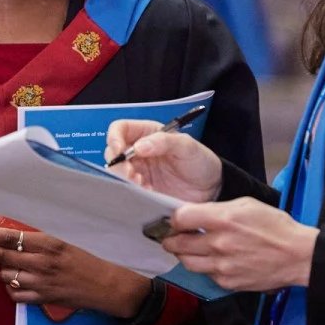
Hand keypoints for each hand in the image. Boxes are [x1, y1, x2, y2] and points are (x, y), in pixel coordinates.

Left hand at [0, 224, 151, 318]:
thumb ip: (45, 235)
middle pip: (2, 255)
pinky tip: (18, 279)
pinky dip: (12, 286)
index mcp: (49, 243)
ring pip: (5, 275)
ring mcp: (41, 283)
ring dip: (4, 267)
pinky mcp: (43, 299)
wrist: (110, 285)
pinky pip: (15, 294)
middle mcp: (42, 263)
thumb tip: (21, 229)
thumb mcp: (70, 237)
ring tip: (11, 261)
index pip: (10, 237)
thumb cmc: (94, 256)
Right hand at [105, 119, 222, 202]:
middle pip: (112, 153)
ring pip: (116, 173)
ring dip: (123, 180)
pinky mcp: (140, 191)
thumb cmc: (200, 162)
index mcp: (147, 134)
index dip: (114, 137)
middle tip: (131, 175)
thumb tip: (139, 147)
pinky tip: (145, 195)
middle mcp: (137, 152)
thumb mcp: (187, 146)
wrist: (212, 190)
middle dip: (118, 164)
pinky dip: (130, 193)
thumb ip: (164, 141)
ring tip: (140, 186)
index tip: (120, 150)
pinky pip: (126, 191)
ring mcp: (137, 172)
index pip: (120, 129)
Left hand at [160, 198, 318, 292]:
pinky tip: (213, 260)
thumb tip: (196, 215)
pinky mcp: (227, 283)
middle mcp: (218, 244)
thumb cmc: (275, 226)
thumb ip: (217, 209)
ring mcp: (222, 266)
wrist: (298, 256)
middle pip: (177, 244)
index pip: (180, 218)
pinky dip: (204, 267)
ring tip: (189, 249)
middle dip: (171, 239)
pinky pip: (205, 274)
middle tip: (172, 237)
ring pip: (187, 262)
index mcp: (223, 219)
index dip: (175, 218)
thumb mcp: (246, 205)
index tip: (177, 220)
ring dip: (184, 255)